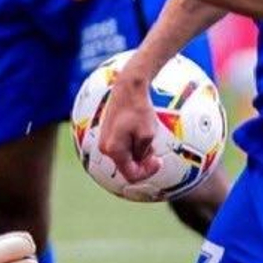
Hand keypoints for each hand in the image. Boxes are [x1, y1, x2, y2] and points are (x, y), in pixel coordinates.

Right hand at [98, 60, 162, 182]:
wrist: (129, 88)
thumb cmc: (139, 109)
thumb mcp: (148, 135)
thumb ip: (144, 154)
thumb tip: (140, 161)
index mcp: (114, 150)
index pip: (131, 175)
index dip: (147, 172)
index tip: (158, 161)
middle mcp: (105, 148)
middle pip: (126, 167)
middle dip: (142, 163)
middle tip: (154, 151)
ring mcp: (105, 140)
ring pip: (125, 157)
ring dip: (138, 154)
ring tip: (148, 139)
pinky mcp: (108, 133)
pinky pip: (121, 147)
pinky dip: (132, 146)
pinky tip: (140, 134)